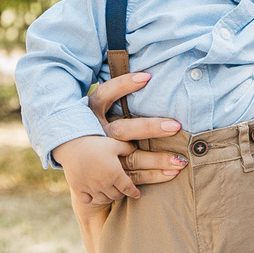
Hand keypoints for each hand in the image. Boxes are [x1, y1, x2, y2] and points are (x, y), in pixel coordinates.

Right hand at [52, 134, 138, 205]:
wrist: (72, 144)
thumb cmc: (95, 143)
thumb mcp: (114, 144)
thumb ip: (127, 148)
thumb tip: (135, 148)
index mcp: (115, 174)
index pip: (128, 188)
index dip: (134, 192)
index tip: (137, 194)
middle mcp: (103, 183)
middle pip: (116, 195)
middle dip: (120, 193)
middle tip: (120, 189)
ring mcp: (90, 187)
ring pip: (103, 199)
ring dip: (108, 197)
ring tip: (108, 191)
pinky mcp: (77, 188)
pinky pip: (86, 200)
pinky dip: (90, 199)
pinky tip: (91, 194)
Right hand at [84, 71, 185, 186]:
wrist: (72, 161)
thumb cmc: (94, 127)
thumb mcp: (98, 110)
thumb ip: (117, 97)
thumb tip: (148, 76)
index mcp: (90, 113)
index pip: (105, 94)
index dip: (123, 85)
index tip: (147, 77)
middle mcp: (96, 134)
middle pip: (123, 130)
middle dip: (149, 128)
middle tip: (175, 126)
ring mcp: (102, 156)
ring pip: (132, 157)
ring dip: (157, 159)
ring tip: (180, 160)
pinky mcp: (109, 173)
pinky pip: (133, 176)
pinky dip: (153, 176)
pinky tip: (172, 173)